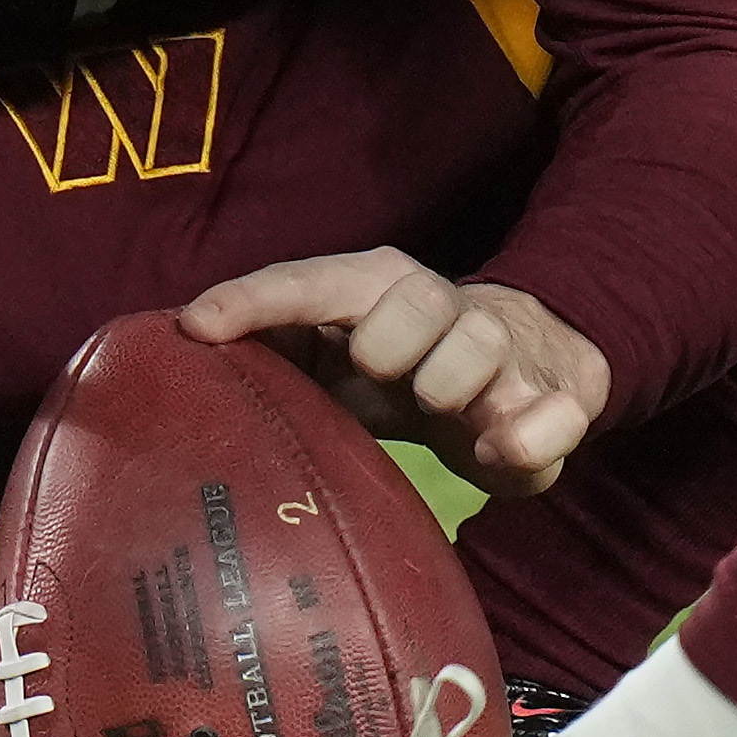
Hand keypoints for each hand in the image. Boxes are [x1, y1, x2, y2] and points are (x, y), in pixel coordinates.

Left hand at [177, 247, 610, 498]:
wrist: (536, 360)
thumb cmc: (408, 366)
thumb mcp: (340, 360)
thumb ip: (277, 362)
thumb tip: (179, 372)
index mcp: (378, 290)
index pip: (310, 281)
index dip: (253, 300)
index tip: (195, 327)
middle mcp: (443, 308)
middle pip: (415, 297)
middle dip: (385, 337)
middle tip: (374, 374)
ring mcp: (504, 352)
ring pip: (483, 342)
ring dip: (453, 381)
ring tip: (444, 415)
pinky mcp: (557, 398)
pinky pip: (555, 413)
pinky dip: (528, 436)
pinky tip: (499, 455)